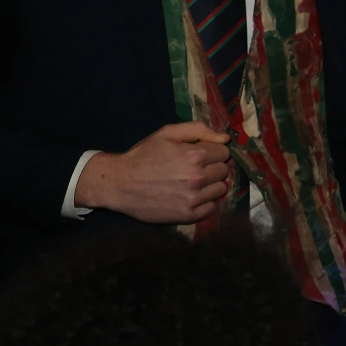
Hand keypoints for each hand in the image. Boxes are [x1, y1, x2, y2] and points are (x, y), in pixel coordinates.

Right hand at [76, 122, 232, 223]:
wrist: (120, 183)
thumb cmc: (143, 155)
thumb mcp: (166, 133)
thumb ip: (198, 130)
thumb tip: (226, 138)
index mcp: (194, 155)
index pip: (224, 152)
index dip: (213, 152)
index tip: (201, 154)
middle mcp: (198, 177)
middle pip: (224, 171)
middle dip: (212, 167)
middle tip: (195, 168)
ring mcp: (194, 198)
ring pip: (221, 190)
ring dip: (211, 185)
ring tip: (193, 183)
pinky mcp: (189, 215)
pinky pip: (212, 208)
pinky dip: (205, 202)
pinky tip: (191, 196)